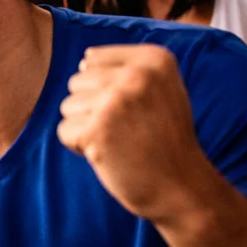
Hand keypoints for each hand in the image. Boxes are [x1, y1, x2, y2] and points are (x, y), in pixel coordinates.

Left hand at [57, 45, 211, 220]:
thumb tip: (84, 60)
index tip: (137, 108)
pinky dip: (79, 147)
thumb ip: (127, 69)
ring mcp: (117, 101)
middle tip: (126, 129)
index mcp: (155, 59)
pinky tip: (109, 154)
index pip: (93, 60)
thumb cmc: (164, 139)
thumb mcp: (160, 90)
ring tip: (119, 140)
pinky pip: (65, 131)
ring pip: (68, 106)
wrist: (182, 187)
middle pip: (77, 82)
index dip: (104, 89)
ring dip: (86, 128)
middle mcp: (137, 74)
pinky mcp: (98, 129)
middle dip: (92, 108)